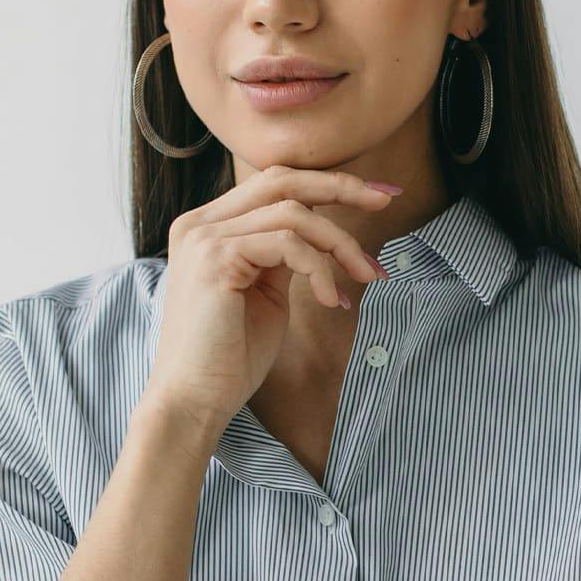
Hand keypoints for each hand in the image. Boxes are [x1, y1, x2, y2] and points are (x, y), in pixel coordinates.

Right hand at [145, 165, 397, 423]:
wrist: (194, 401)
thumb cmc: (231, 357)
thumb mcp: (266, 292)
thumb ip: (284, 256)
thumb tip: (325, 234)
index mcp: (210, 227)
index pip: (274, 183)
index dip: (327, 183)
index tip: (376, 194)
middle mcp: (200, 223)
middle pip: (283, 179)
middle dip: (342, 185)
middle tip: (386, 200)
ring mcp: (204, 237)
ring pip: (294, 213)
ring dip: (341, 243)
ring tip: (368, 276)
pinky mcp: (215, 258)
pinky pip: (288, 245)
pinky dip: (320, 270)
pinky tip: (332, 302)